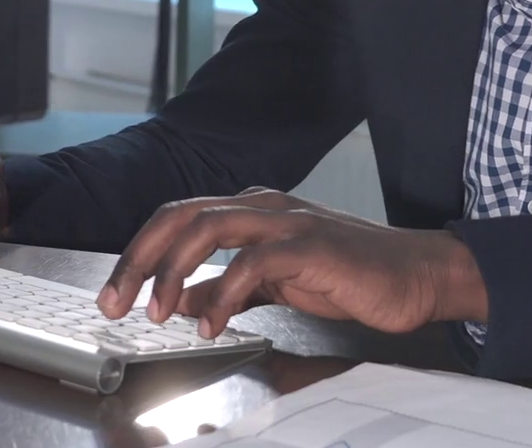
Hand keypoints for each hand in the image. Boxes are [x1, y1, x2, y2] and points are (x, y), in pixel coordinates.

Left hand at [95, 189, 488, 338]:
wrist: (415, 276)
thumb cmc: (351, 275)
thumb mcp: (275, 284)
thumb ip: (228, 288)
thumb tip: (182, 302)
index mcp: (252, 210)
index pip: (178, 218)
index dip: (139, 253)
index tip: (115, 293)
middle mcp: (264, 207)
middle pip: (181, 215)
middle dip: (139, 258)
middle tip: (116, 301)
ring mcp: (288, 221)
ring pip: (209, 226)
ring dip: (172, 271)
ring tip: (157, 312)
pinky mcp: (311, 246)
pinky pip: (253, 263)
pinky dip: (223, 294)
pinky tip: (214, 324)